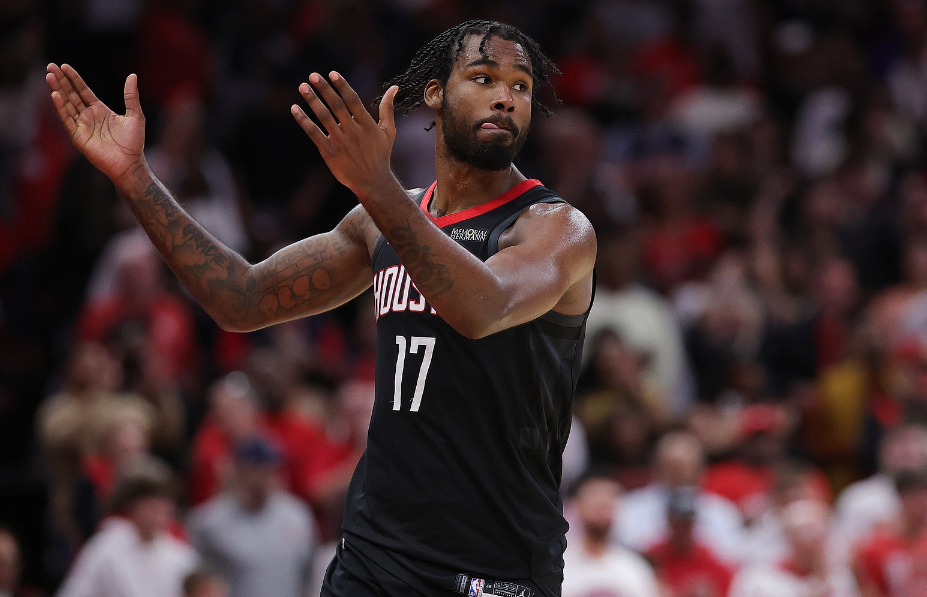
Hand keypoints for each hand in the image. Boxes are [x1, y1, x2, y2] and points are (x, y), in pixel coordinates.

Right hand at [45, 63, 146, 181]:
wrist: (130, 163)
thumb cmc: (134, 142)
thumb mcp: (135, 115)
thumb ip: (131, 96)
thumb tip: (132, 75)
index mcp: (99, 110)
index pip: (82, 91)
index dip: (73, 79)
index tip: (64, 66)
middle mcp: (88, 116)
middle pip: (71, 95)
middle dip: (61, 81)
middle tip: (51, 66)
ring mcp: (82, 126)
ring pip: (66, 105)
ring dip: (57, 90)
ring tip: (49, 76)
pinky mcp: (78, 136)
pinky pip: (68, 120)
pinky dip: (61, 108)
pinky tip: (55, 95)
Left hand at [290, 71, 399, 198]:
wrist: (372, 182)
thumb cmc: (380, 155)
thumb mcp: (388, 131)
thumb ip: (388, 108)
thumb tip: (394, 88)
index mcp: (366, 124)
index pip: (352, 100)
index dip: (342, 86)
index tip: (332, 73)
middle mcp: (352, 131)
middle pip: (336, 105)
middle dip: (324, 89)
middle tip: (313, 75)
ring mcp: (340, 141)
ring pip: (323, 117)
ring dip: (312, 100)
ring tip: (302, 87)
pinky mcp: (329, 152)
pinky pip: (313, 133)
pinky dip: (303, 120)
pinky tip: (295, 108)